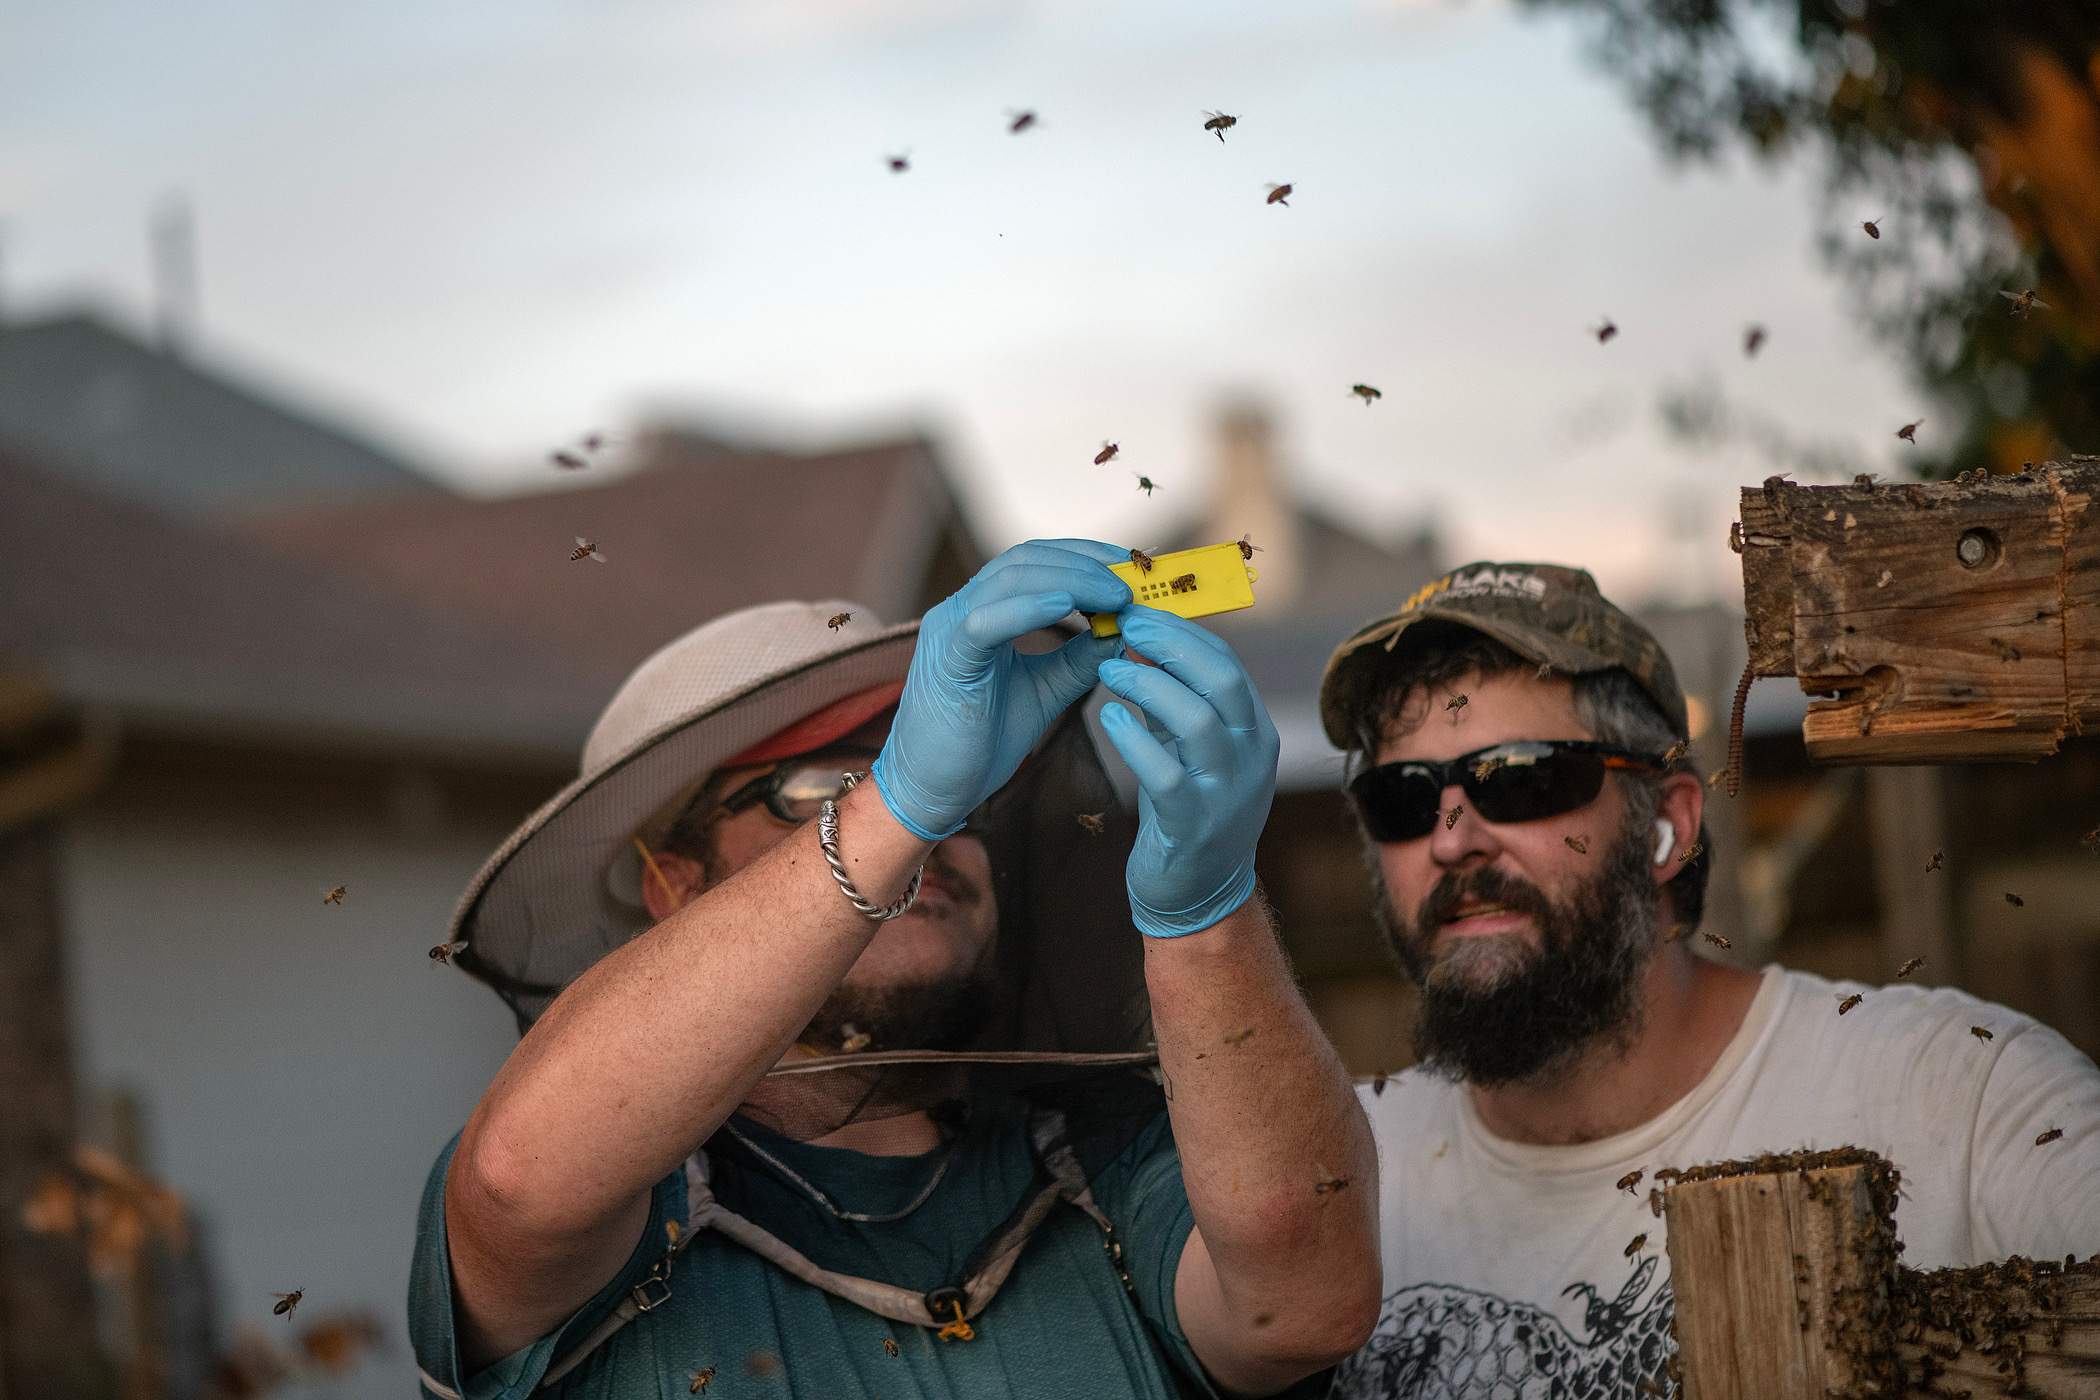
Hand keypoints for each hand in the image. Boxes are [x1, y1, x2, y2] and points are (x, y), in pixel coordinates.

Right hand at [872, 540, 1131, 839]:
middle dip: (1086, 562)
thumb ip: (1078, 660)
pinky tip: (1066, 606)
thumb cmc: (979, 744)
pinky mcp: (946, 661)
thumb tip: (1122, 631)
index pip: (1036, 562)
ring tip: (1114, 594)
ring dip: (1070, 580)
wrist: (931, 791)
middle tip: (1132, 578)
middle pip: (1027, 559)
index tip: (1132, 569)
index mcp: (984, 613)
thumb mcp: (1045, 692)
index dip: (1086, 556)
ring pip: (1009, 580)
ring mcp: (949, 630)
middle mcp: (963, 610)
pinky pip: (985, 623)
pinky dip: (1027, 608)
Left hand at [1094, 608, 1278, 937]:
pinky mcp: (1194, 826)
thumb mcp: (1191, 749)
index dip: (1180, 631)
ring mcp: (1227, 793)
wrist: (1197, 894)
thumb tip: (1139, 640)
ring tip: (1107, 666)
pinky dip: (1134, 739)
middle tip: (1123, 625)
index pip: (1224, 664)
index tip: (1138, 610)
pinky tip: (1108, 716)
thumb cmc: (1189, 810)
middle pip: (1220, 680)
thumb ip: (1175, 701)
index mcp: (1254, 732)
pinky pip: (1165, 774)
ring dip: (1148, 684)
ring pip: (1196, 721)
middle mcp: (1251, 757)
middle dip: (1169, 645)